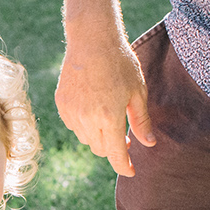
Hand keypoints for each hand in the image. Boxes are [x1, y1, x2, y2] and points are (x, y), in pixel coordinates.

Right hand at [55, 17, 153, 176]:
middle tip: (125, 137)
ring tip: (108, 117)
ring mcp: (71, 112)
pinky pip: (73, 125)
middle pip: (100, 149)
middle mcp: (87, 119)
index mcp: (109, 117)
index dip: (123, 166)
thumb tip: (148, 144)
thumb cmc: (120, 62)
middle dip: (113, 148)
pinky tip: (93, 107)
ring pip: (86, 138)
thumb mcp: (137, 92)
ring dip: (98, 136)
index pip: (115, 154)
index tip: (130, 171)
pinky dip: (84, 124)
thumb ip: (142, 121)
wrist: (92, 39)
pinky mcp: (61, 104)